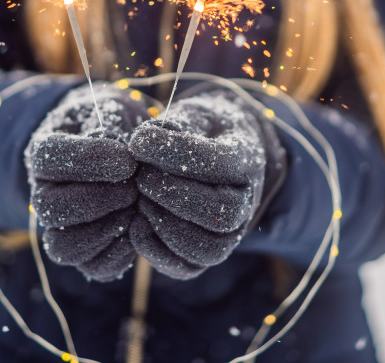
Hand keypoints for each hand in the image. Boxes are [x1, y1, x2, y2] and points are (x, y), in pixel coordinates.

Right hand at [24, 85, 148, 280]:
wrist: (122, 148)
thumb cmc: (117, 124)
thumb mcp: (114, 109)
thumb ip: (115, 124)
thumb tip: (125, 154)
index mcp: (44, 153)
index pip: (49, 159)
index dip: (89, 160)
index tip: (127, 158)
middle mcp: (43, 195)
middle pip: (51, 209)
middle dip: (100, 199)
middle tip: (135, 187)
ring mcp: (61, 229)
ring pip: (65, 248)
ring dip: (106, 229)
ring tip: (136, 208)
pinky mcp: (87, 253)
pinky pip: (94, 268)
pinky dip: (120, 253)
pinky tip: (140, 226)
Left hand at [128, 91, 284, 278]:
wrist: (215, 153)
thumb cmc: (198, 131)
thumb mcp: (192, 115)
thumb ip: (173, 125)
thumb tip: (141, 143)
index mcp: (247, 161)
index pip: (221, 163)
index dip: (176, 153)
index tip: (139, 141)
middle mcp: (247, 203)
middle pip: (221, 213)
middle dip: (171, 194)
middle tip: (141, 176)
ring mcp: (230, 234)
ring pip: (207, 248)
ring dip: (164, 225)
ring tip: (140, 199)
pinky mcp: (205, 255)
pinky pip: (185, 268)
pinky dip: (154, 250)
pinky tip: (136, 222)